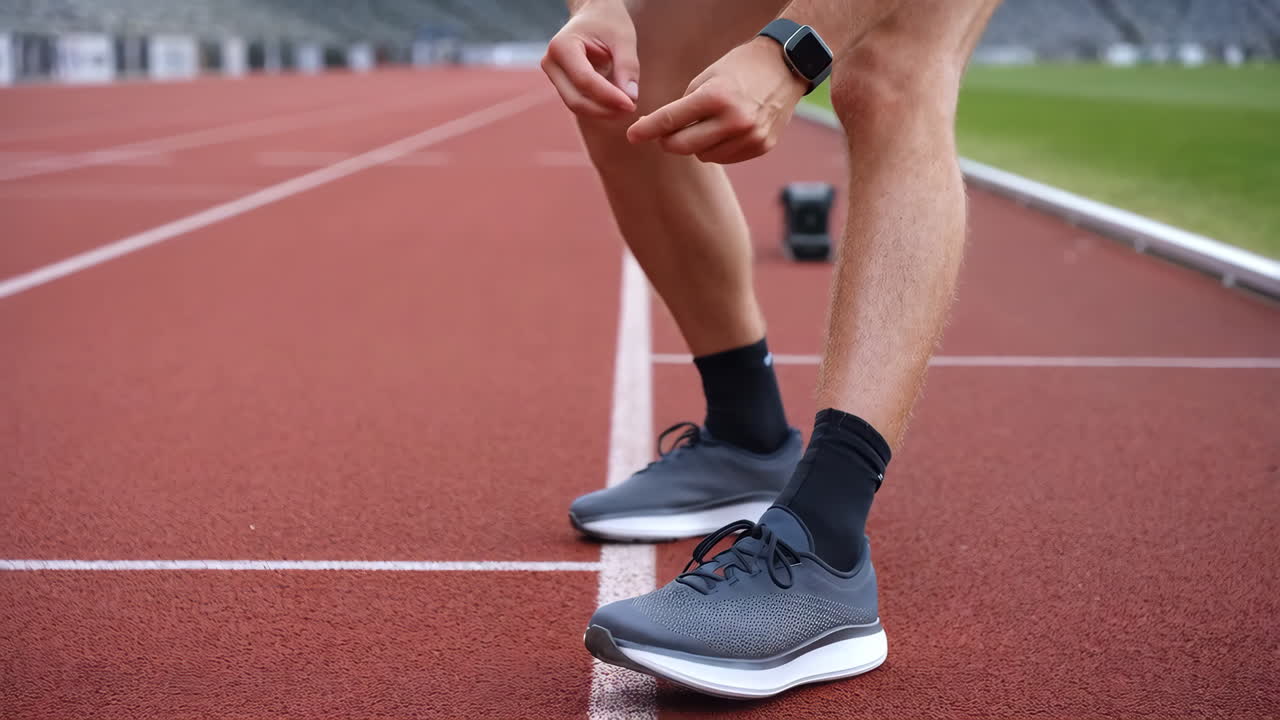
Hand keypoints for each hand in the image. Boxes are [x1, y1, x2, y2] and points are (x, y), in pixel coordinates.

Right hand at [541, 0, 638, 117]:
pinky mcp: (562, 84)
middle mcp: (551, 63)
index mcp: (562, 46)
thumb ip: (627, 66)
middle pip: (576, 99)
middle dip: (605, 109)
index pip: (585, 80)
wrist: (593, 14)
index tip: (632, 104)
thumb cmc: (608, 21)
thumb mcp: (623, 38)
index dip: (609, 96)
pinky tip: (619, 104)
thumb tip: (631, 98)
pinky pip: (580, 102)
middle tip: (632, 108)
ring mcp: (554, 76)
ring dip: (603, 112)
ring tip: (628, 106)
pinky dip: (600, 107)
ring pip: (577, 105)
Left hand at [626, 37, 806, 163]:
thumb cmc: (740, 68)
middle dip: (668, 141)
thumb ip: (684, 106)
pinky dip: (717, 148)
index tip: (631, 136)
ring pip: (703, 156)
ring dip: (697, 144)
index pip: (672, 120)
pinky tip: (726, 130)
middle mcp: (734, 120)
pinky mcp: (761, 147)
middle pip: (683, 146)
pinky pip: (724, 158)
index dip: (648, 129)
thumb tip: (661, 133)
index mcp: (716, 97)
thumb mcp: (707, 78)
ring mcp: (750, 137)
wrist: (786, 67)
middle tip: (665, 133)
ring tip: (709, 122)